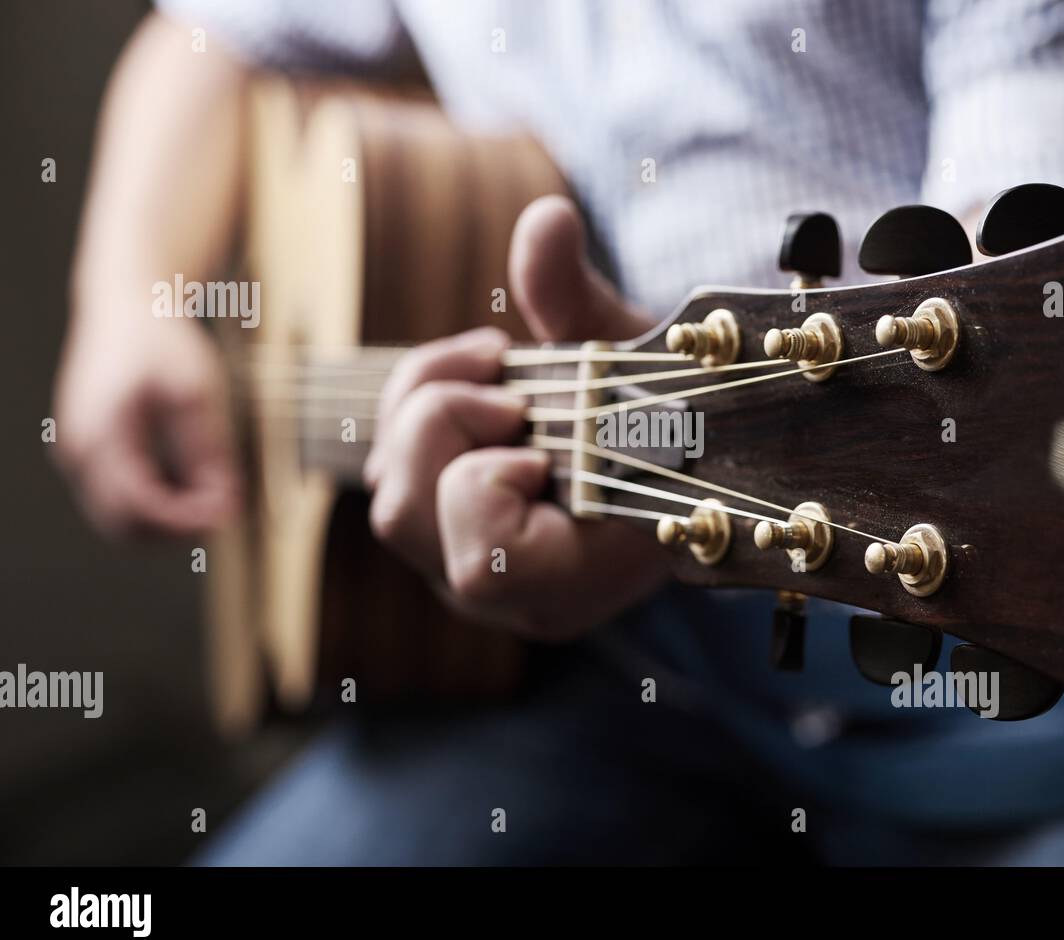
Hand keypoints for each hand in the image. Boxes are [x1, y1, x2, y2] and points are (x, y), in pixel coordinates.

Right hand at [52, 304, 238, 537]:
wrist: (126, 306)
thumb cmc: (160, 340)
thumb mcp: (196, 389)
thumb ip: (207, 448)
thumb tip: (225, 499)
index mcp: (100, 433)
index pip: (138, 505)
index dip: (186, 519)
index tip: (228, 512)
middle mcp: (78, 452)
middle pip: (124, 526)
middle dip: (177, 529)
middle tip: (227, 510)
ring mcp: (78, 455)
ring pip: (119, 520)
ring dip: (168, 521)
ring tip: (216, 497)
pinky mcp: (90, 454)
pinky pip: (119, 500)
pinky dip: (158, 505)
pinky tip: (197, 486)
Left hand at [364, 196, 670, 636]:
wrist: (674, 451)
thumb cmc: (667, 414)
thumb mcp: (633, 358)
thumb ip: (580, 300)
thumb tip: (544, 221)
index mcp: (573, 581)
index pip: (483, 564)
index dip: (487, 488)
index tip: (539, 444)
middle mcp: (509, 593)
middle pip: (407, 516)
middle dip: (445, 425)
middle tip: (511, 390)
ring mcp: (468, 568)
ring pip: (389, 495)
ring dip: (429, 408)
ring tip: (497, 368)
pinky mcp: (445, 533)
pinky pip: (391, 470)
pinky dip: (421, 403)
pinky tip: (481, 375)